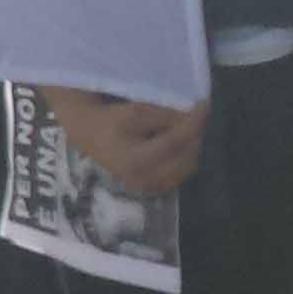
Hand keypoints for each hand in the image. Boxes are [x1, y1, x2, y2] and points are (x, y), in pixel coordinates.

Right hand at [46, 86, 208, 195]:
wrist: (89, 134)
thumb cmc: (110, 120)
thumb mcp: (135, 112)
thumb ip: (165, 115)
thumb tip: (193, 116)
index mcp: (136, 159)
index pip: (174, 142)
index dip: (192, 123)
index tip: (203, 105)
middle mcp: (144, 178)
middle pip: (184, 158)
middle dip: (195, 136)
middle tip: (196, 117)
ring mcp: (148, 186)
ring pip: (185, 169)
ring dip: (191, 148)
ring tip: (188, 129)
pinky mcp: (151, 187)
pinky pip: (178, 175)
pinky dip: (184, 159)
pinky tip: (180, 145)